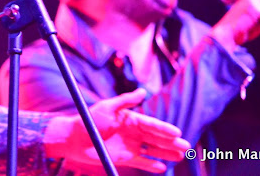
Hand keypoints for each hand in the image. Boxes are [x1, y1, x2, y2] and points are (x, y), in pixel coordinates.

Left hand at [44, 89, 189, 172]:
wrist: (73, 138)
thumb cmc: (88, 120)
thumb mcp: (106, 107)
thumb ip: (125, 101)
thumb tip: (143, 91)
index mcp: (130, 119)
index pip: (151, 125)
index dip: (164, 129)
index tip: (177, 132)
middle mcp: (133, 133)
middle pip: (156, 138)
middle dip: (171, 143)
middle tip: (186, 147)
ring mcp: (130, 146)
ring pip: (152, 150)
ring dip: (166, 153)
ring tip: (180, 156)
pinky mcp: (124, 158)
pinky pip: (141, 162)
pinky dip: (151, 165)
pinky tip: (162, 167)